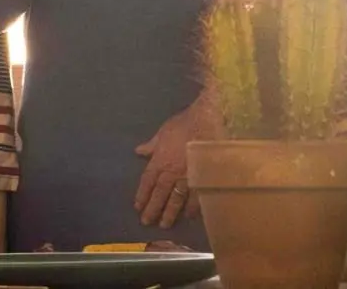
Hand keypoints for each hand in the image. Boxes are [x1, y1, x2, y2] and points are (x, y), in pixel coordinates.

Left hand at [134, 103, 204, 228]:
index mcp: (159, 161)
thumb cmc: (185, 123)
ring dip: (170, 213)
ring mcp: (187, 178)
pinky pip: (196, 197)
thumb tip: (139, 151)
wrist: (208, 121)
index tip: (138, 207)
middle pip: (160, 195)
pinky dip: (192, 208)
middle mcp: (171, 173)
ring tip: (165, 224)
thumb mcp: (163, 131)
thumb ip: (152, 145)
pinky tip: (189, 216)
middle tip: (147, 222)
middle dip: (153, 209)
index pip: (147, 182)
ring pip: (176, 200)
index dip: (142, 195)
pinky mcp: (202, 179)